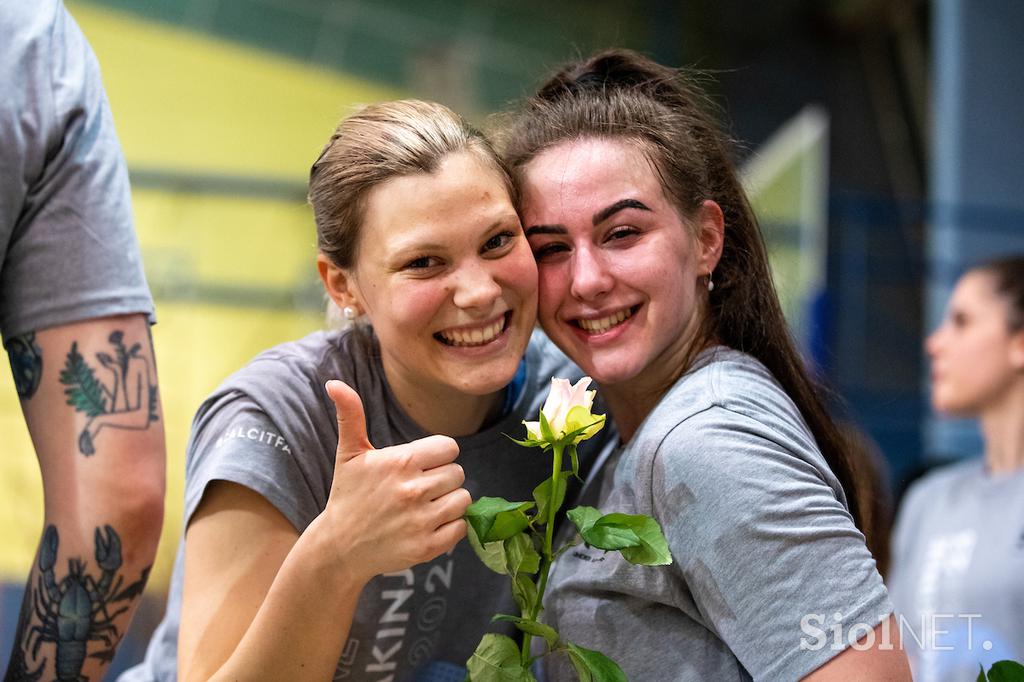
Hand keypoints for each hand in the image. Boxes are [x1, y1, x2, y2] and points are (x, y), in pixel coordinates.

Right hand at [317, 380, 469, 581]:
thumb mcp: (349, 454)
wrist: (339, 547)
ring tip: (426, 506)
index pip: (449, 448)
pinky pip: (461, 528)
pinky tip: (429, 525)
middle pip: (458, 473)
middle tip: (420, 488)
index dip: (439, 455)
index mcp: (400, 462)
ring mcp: (421, 521)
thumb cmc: (348, 495)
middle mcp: (413, 490)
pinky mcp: (426, 547)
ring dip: (449, 502)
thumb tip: (334, 383)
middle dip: (443, 479)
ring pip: (463, 499)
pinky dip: (451, 527)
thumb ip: (351, 415)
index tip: (423, 465)